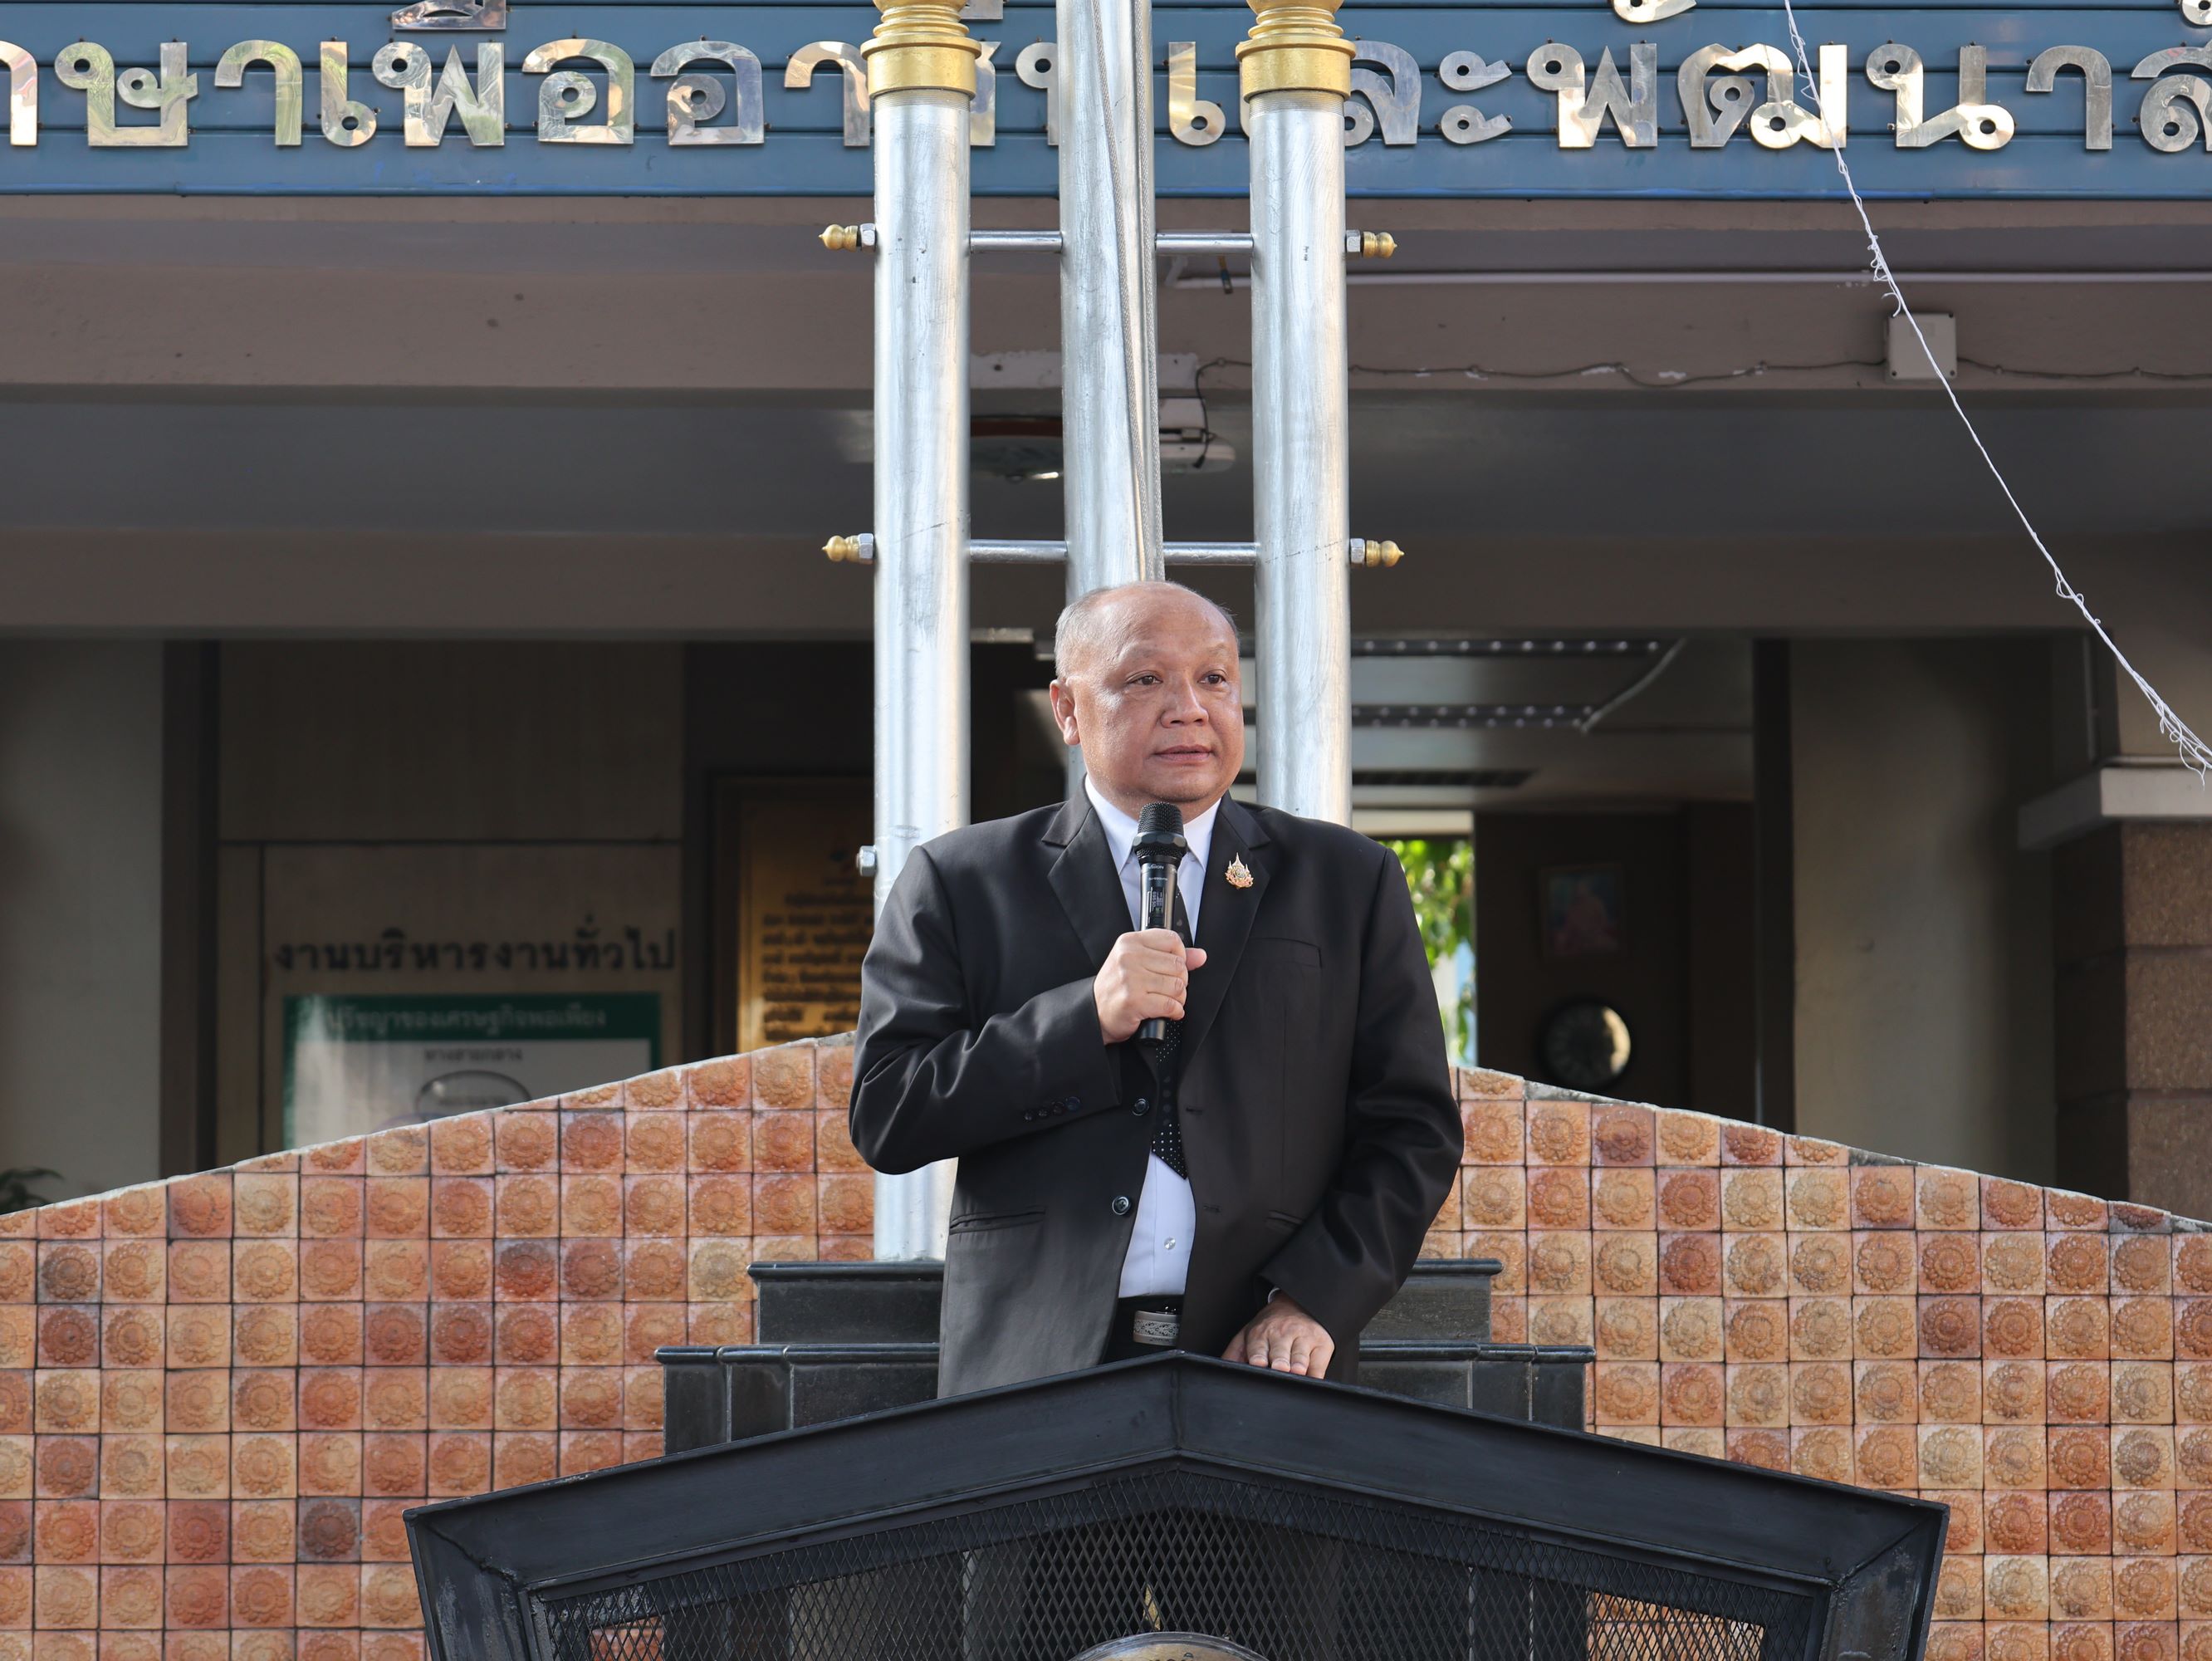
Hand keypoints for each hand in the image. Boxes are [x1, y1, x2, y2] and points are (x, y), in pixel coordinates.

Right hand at [1093, 929, 1208, 1044]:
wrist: (1094, 1011)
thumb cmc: (1116, 987)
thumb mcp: (1137, 963)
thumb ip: (1169, 956)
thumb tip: (1200, 955)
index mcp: (1130, 942)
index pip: (1172, 940)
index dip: (1181, 956)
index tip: (1174, 967)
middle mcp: (1129, 957)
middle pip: (1178, 965)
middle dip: (1180, 981)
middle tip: (1169, 988)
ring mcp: (1131, 979)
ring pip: (1177, 986)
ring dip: (1179, 999)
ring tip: (1168, 1000)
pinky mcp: (1134, 1001)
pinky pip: (1171, 1005)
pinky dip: (1175, 1011)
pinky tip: (1168, 1012)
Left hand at [1222, 1294, 1334, 1377]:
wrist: (1299, 1304)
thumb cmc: (1271, 1327)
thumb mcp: (1248, 1334)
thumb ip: (1234, 1353)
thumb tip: (1221, 1372)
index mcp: (1261, 1333)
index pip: (1258, 1347)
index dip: (1258, 1356)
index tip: (1257, 1363)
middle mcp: (1283, 1334)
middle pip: (1280, 1353)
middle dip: (1279, 1361)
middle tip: (1279, 1368)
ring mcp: (1303, 1338)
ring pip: (1300, 1357)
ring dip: (1298, 1364)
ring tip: (1296, 1370)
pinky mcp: (1322, 1345)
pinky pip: (1319, 1365)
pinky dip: (1316, 1374)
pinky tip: (1311, 1379)